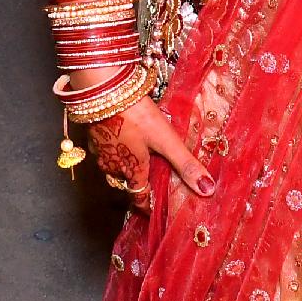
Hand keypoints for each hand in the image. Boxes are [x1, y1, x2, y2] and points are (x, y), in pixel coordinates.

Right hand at [86, 96, 211, 211]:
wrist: (105, 90)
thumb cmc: (137, 116)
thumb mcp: (166, 140)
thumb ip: (185, 164)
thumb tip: (207, 190)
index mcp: (132, 170)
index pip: (138, 197)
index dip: (146, 205)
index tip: (153, 210)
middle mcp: (113, 166)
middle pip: (126, 181)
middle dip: (138, 181)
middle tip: (152, 177)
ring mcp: (101, 151)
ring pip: (115, 166)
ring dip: (126, 164)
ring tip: (141, 155)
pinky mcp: (94, 135)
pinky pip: (107, 150)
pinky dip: (117, 148)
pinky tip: (125, 136)